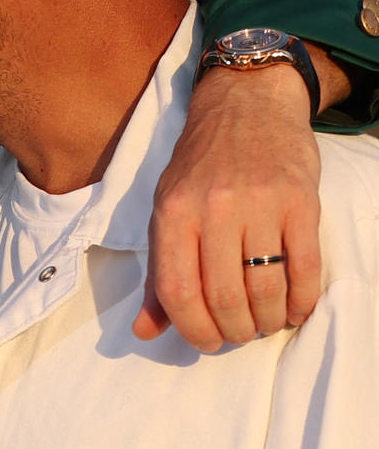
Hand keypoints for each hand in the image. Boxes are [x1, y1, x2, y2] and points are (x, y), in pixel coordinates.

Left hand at [137, 58, 322, 349]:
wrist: (247, 105)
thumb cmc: (200, 165)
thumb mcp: (165, 210)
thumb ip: (157, 273)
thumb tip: (144, 331)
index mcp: (173, 215)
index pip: (178, 291)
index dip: (192, 329)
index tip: (205, 343)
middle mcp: (213, 210)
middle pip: (224, 296)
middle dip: (233, 330)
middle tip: (238, 335)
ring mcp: (259, 204)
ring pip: (265, 286)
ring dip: (265, 320)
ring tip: (263, 324)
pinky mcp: (301, 200)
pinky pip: (304, 266)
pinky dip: (300, 300)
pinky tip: (293, 310)